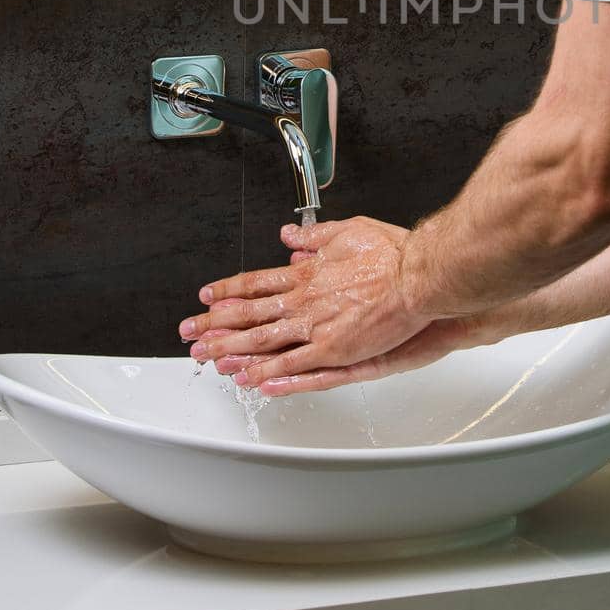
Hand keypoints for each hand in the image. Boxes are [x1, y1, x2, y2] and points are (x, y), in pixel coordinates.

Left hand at [178, 216, 437, 393]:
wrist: (419, 276)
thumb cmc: (394, 254)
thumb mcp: (350, 230)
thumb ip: (316, 236)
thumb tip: (291, 236)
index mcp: (307, 273)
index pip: (257, 283)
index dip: (229, 291)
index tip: (209, 297)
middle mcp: (304, 300)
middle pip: (249, 314)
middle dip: (216, 324)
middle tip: (190, 332)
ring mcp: (317, 327)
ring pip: (263, 341)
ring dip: (231, 349)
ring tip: (205, 357)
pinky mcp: (335, 350)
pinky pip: (293, 365)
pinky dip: (269, 371)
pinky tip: (250, 379)